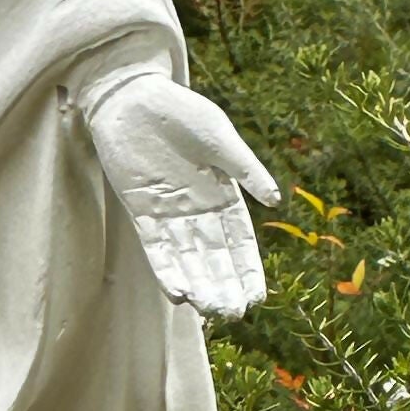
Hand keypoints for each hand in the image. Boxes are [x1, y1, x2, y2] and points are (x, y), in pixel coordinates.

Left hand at [84, 68, 280, 315]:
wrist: (131, 96)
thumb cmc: (181, 110)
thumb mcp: (219, 137)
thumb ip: (245, 169)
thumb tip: (277, 200)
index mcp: (223, 194)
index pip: (240, 241)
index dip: (248, 269)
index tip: (257, 298)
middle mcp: (198, 210)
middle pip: (214, 257)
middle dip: (224, 286)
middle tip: (232, 314)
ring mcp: (169, 214)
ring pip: (187, 259)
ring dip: (198, 285)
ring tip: (209, 311)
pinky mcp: (141, 211)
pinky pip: (155, 248)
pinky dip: (165, 269)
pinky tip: (177, 293)